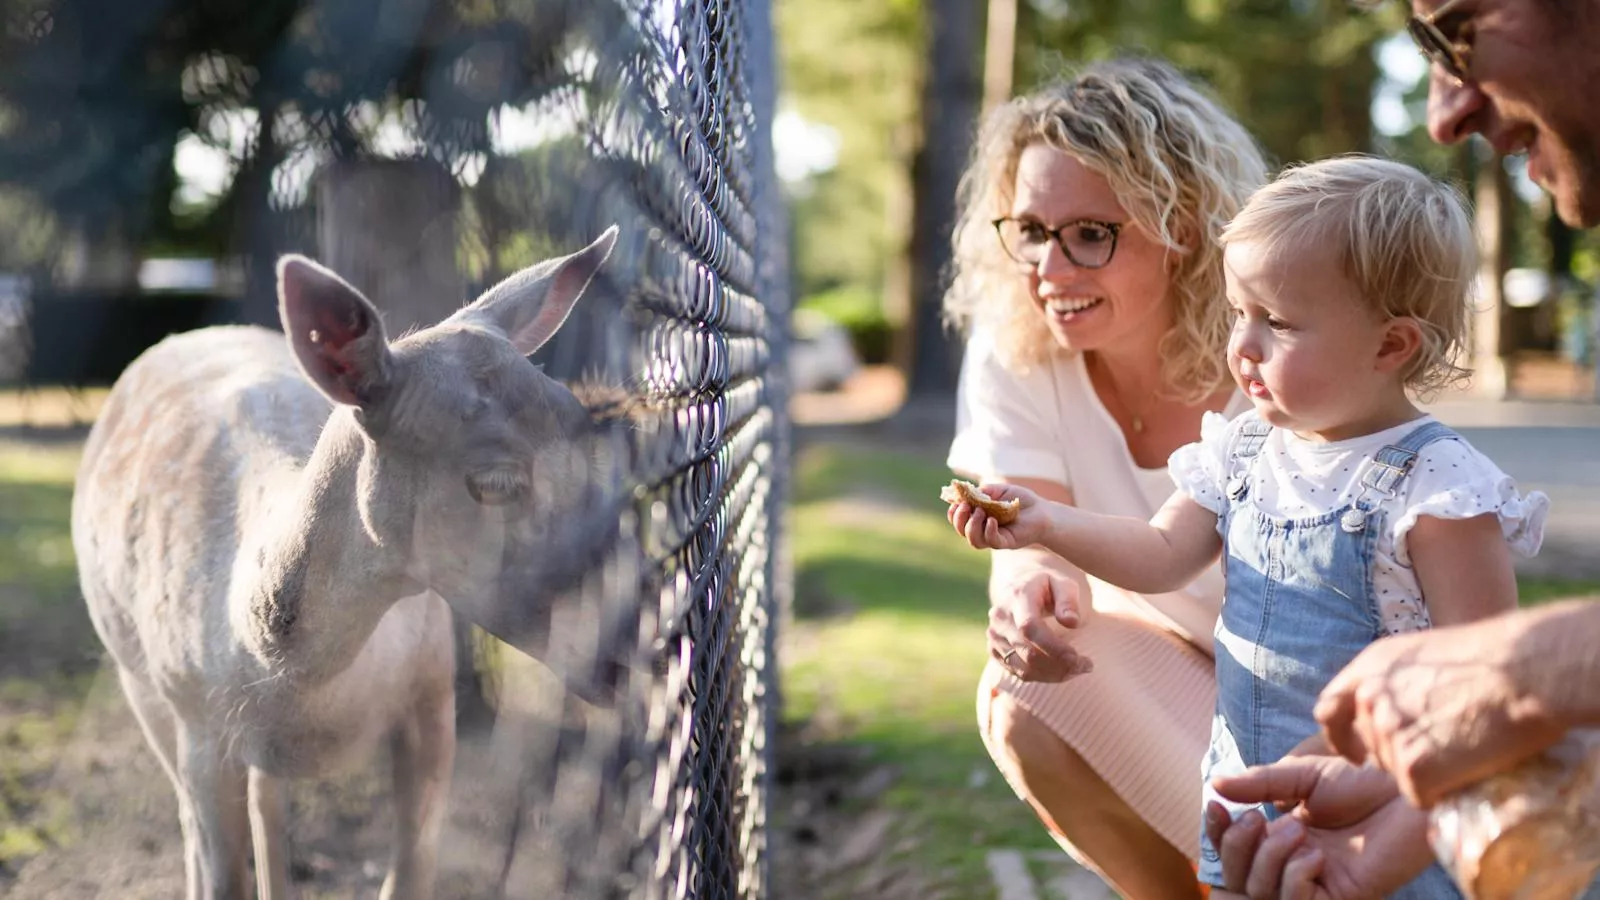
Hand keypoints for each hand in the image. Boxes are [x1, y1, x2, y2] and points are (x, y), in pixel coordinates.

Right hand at [947, 482, 1048, 550]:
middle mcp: (983, 530)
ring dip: (972, 526)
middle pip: (962, 531)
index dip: (953, 514)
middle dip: (959, 519)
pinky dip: (988, 531)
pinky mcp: (1006, 543)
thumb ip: (985, 491)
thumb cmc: (1021, 501)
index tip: (955, 503)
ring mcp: (994, 538)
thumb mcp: (1000, 490)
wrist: (1042, 511)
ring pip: (974, 540)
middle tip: (966, 506)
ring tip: (981, 512)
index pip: (959, 521)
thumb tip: (969, 492)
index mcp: (979, 518)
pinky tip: (992, 520)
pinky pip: (992, 541)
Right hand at [986, 566, 1091, 681]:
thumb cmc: (1047, 585)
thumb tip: (1072, 622)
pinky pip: (1018, 672)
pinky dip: (1042, 676)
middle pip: (1027, 651)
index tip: (1078, 657)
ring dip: (1053, 675)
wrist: (1018, 586)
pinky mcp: (994, 649)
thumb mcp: (1062, 583)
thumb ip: (1068, 600)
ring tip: (1077, 670)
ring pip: (1023, 667)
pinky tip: (1061, 671)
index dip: (1053, 647)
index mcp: (1017, 597)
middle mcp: (1000, 617)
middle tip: (1086, 666)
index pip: (1029, 627)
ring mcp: (994, 635)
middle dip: (1059, 665)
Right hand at [1204, 755, 1435, 899]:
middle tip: (1258, 819)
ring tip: (1296, 830)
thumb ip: (1259, 784)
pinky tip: (1314, 855)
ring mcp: (1317, 881)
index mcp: (1283, 833)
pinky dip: (1294, 879)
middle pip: (1240, 877)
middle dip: (1238, 847)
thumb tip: (1215, 785)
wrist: (1405, 786)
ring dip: (1269, 858)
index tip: (1215, 806)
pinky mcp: (1342, 896)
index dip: (1218, 832)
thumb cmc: (1363, 776)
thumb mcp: (1301, 776)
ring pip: (1263, 893)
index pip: (1235, 847)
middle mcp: (1295, 861)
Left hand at [1313, 616, 1567, 807]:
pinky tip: (1469, 770)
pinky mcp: (1412, 767)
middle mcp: (1369, 699)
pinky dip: (1443, 792)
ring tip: (1465, 751)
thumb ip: (1399, 683)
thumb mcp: (1428, 658)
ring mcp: (1387, 733)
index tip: (1355, 754)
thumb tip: (1398, 712)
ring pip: (1397, 772)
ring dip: (1425, 772)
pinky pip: (1421, 795)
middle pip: (1372, 746)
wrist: (1526, 670)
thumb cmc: (1495, 659)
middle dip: (1398, 755)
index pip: (1329, 709)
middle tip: (1440, 752)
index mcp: (1370, 667)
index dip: (1340, 735)